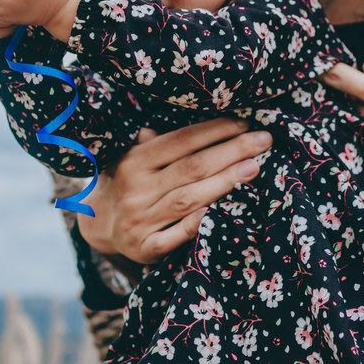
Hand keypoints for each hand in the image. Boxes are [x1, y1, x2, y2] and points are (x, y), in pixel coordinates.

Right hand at [77, 119, 273, 263]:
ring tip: (254, 168)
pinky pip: (174, 238)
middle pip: (192, 168)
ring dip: (225, 183)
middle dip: (231, 152)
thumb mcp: (133, 155)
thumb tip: (193, 115)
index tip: (245, 122)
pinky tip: (221, 212)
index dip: (215, 130)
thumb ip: (158, 139)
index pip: (181, 140)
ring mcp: (140, 221)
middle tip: (263, 142)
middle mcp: (136, 189)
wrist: (100, 225)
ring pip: (188, 200)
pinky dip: (196, 225)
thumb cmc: (130, 182)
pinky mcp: (146, 248)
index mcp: (134, 161)